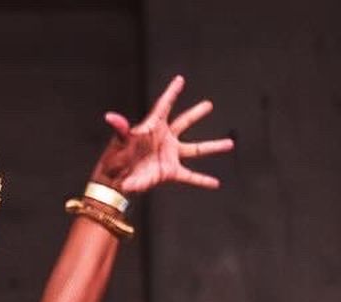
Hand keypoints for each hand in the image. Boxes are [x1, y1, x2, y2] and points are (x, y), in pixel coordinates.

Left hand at [92, 75, 232, 195]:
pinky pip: (190, 176)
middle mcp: (164, 139)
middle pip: (184, 122)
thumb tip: (110, 117)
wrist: (115, 182)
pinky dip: (202, 180)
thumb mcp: (120, 143)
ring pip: (195, 149)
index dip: (171, 93)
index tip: (180, 79)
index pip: (164, 106)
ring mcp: (169, 155)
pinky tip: (215, 183)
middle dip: (196, 114)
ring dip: (213, 146)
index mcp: (152, 127)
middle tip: (208, 105)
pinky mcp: (170, 172)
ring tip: (230, 143)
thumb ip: (120, 130)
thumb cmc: (115, 159)